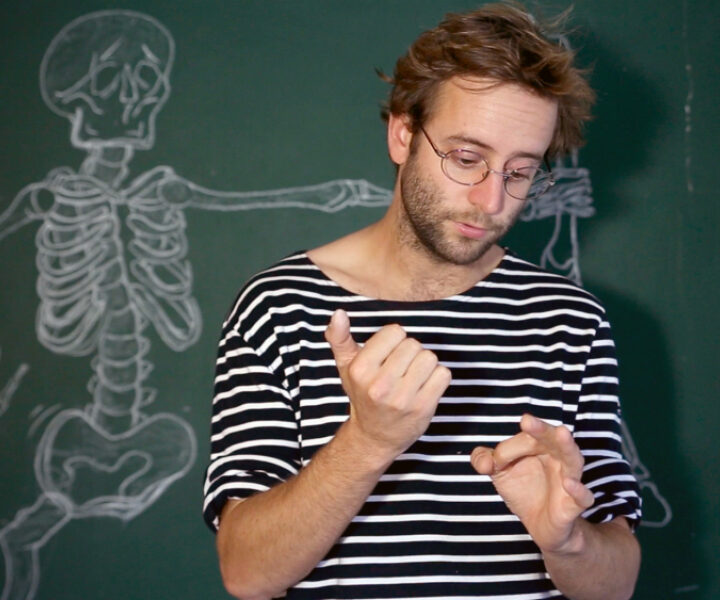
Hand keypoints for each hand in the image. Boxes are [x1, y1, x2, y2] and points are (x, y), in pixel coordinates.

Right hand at [325, 309, 450, 457]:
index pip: (394, 331)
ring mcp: (402, 398)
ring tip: (412, 377)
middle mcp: (379, 385)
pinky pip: (443, 374)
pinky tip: (424, 387)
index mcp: (360, 369)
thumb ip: (339, 337)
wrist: (374, 436)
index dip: (394, 340)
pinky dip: (438, 378)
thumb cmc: (362, 394)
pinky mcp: (423, 408)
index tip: (387, 356)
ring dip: (425, 364)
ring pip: (430, 358)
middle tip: (400, 370)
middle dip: (409, 353)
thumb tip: (339, 313)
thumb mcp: (345, 366)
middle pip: (413, 344)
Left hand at [470, 414, 594, 553]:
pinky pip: (583, 497)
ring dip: (567, 446)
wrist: (541, 526)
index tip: (494, 461)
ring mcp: (569, 479)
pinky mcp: (574, 505)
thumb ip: (484, 461)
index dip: (507, 449)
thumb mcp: (499, 473)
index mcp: (540, 446)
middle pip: (554, 438)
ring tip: (562, 433)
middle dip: (542, 429)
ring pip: (573, 459)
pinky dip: (579, 490)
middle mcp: (557, 458)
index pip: (526, 438)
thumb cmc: (524, 489)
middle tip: (527, 420)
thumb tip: (483, 462)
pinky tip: (569, 483)